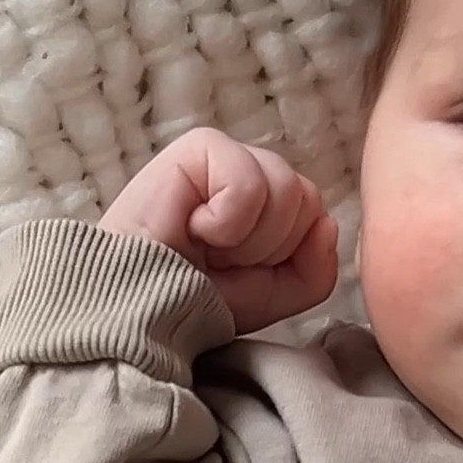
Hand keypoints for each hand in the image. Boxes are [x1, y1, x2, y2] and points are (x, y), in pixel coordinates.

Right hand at [98, 130, 339, 337]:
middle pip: (306, 199)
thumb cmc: (190, 302)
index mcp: (264, 201)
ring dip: (248, 239)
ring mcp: (223, 157)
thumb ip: (315, 268)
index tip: (234, 272)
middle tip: (218, 261)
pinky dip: (228, 222)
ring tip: (205, 247)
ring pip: (288, 190)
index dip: (282, 255)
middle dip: (268, 247)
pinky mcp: (199, 149)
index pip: (314, 212)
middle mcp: (246, 171)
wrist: (136, 313)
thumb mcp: (271, 297)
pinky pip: (252, 184)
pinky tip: (193, 228)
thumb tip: (327, 224)